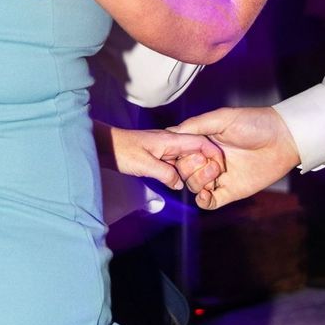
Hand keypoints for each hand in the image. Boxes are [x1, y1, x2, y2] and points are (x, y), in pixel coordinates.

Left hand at [103, 124, 224, 200]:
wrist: (105, 145)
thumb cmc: (122, 151)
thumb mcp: (146, 165)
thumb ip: (166, 174)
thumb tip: (180, 185)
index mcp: (171, 140)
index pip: (200, 142)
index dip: (213, 153)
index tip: (220, 167)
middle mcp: (170, 142)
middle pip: (196, 150)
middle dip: (206, 163)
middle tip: (211, 180)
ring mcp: (164, 148)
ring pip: (186, 157)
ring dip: (194, 168)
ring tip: (200, 182)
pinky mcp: (157, 155)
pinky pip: (175, 163)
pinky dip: (181, 171)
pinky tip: (181, 181)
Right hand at [168, 105, 300, 208]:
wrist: (283, 139)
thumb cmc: (256, 123)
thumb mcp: (223, 118)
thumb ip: (196, 125)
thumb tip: (171, 131)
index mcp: (203, 141)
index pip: (179, 151)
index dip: (177, 153)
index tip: (181, 150)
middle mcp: (208, 159)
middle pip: (183, 170)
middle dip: (190, 165)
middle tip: (206, 157)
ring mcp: (218, 176)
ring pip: (193, 186)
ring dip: (198, 180)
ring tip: (216, 169)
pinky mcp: (230, 191)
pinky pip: (209, 202)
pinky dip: (202, 200)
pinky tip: (205, 193)